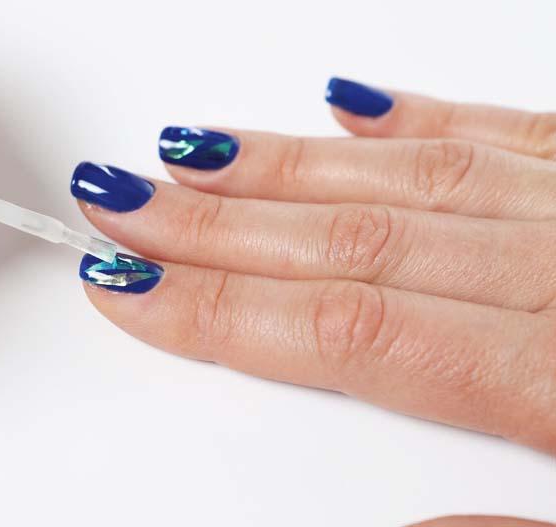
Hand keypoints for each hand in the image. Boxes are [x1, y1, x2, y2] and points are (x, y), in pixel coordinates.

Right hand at [71, 79, 555, 456]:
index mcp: (551, 380)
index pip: (342, 331)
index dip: (220, 307)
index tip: (132, 287)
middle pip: (344, 244)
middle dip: (213, 226)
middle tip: (123, 204)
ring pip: (406, 176)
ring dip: (285, 166)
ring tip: (197, 154)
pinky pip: (512, 130)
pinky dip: (422, 116)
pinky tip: (354, 107)